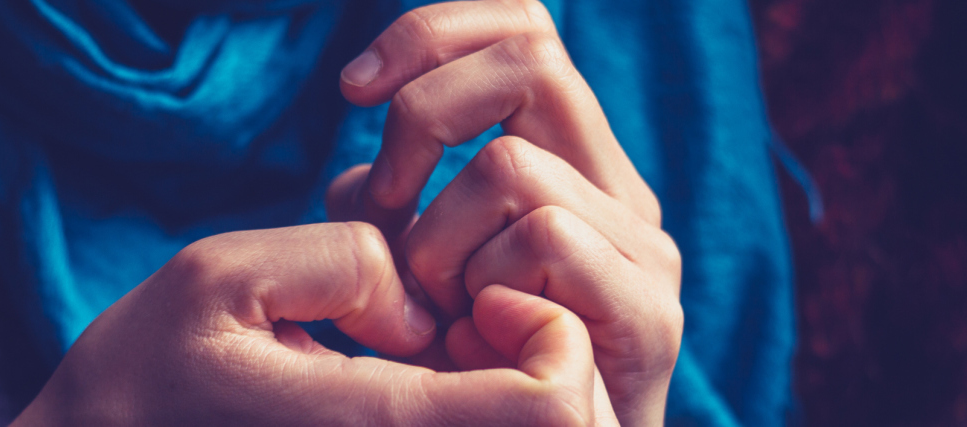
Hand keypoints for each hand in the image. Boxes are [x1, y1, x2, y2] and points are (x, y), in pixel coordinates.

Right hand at [12, 223, 613, 425]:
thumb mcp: (222, 277)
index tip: (489, 294)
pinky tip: (412, 372)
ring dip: (508, 387)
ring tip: (432, 344)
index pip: (550, 407)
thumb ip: (345, 263)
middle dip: (542, 362)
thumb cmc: (144, 373)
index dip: (551, 335)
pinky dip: (470, 404)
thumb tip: (422, 308)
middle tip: (465, 318)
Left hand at [329, 1, 682, 424]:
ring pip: (514, 165)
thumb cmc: (465, 364)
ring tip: (437, 308)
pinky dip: (482, 282)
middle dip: (422, 118)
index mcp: (570, 159)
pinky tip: (477, 333)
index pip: (523, 25)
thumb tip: (358, 178)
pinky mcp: (649, 309)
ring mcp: (642, 246)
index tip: (353, 89)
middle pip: (530, 60)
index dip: (433, 32)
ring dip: (438, 239)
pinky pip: (546, 237)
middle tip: (385, 203)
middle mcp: (615, 187)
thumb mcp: (411, 263)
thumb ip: (391, 205)